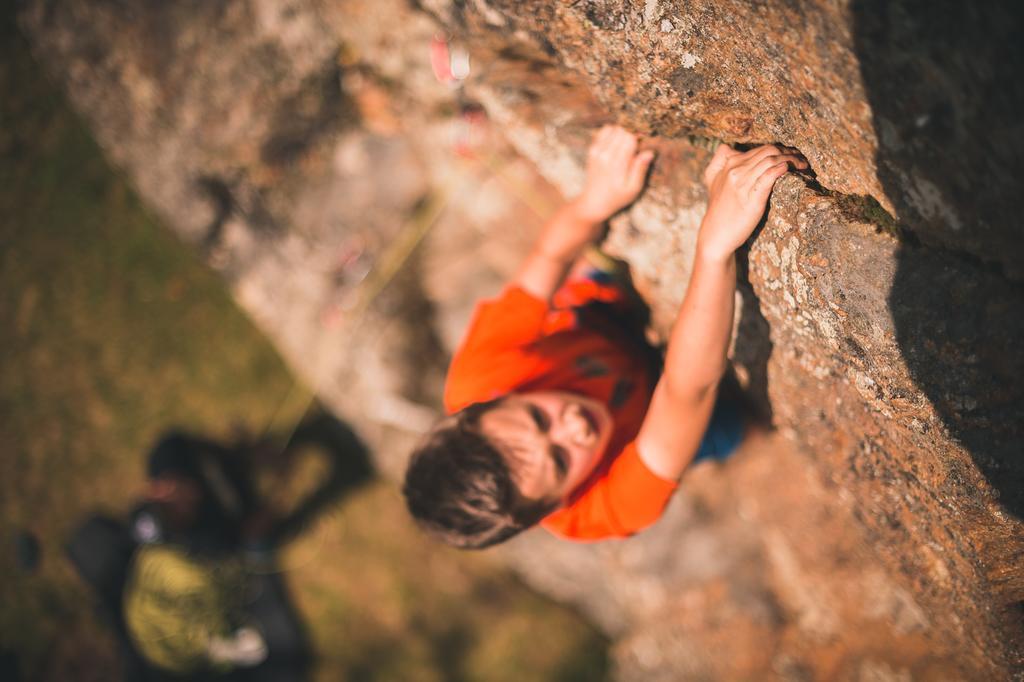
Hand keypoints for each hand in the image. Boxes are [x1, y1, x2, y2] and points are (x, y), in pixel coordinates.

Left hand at [574, 125, 654, 222]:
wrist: (593, 202)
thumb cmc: (617, 197)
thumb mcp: (633, 188)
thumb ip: (640, 169)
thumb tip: (649, 152)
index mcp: (616, 163)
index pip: (630, 137)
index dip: (639, 139)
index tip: (642, 147)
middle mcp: (605, 154)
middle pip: (622, 130)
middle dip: (631, 135)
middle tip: (635, 147)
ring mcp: (596, 150)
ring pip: (613, 128)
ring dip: (622, 133)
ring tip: (625, 146)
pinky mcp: (592, 149)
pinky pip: (604, 131)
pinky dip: (612, 133)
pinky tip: (617, 144)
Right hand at [698, 144, 806, 260]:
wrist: (716, 234)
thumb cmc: (718, 208)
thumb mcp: (712, 179)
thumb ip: (719, 161)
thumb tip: (730, 147)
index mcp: (729, 163)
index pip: (760, 149)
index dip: (780, 149)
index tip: (791, 155)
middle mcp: (735, 170)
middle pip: (768, 151)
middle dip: (789, 152)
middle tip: (801, 159)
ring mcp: (742, 183)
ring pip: (771, 161)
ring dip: (792, 160)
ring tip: (803, 166)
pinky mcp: (751, 198)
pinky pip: (769, 176)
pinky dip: (781, 169)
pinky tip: (789, 169)